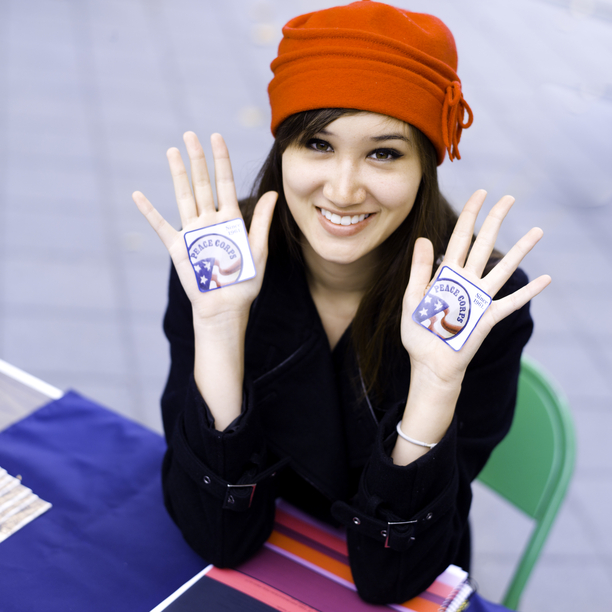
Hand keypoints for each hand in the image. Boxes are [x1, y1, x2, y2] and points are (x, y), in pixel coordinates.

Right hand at [132, 132, 276, 322]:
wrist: (225, 307)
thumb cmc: (244, 282)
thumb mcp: (258, 250)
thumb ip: (261, 221)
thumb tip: (273, 194)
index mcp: (230, 220)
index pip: (225, 183)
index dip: (221, 161)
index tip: (216, 137)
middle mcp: (210, 221)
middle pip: (202, 184)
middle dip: (197, 159)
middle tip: (190, 135)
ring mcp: (192, 232)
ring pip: (183, 197)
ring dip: (178, 174)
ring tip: (172, 151)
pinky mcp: (178, 247)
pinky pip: (161, 226)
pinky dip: (149, 211)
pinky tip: (137, 195)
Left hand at [401, 190, 550, 385]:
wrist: (429, 364)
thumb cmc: (419, 334)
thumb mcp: (412, 299)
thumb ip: (420, 271)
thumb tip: (424, 239)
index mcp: (445, 275)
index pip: (459, 238)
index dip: (470, 216)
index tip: (481, 193)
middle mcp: (466, 281)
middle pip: (483, 245)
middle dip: (496, 221)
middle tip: (510, 199)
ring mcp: (479, 298)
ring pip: (503, 269)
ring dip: (520, 250)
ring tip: (537, 231)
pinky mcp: (488, 317)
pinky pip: (511, 303)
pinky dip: (528, 292)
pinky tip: (545, 279)